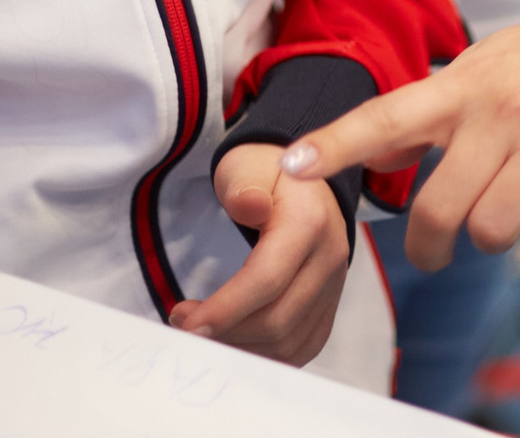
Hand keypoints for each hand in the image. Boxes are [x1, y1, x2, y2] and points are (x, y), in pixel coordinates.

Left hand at [168, 145, 348, 365]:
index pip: (267, 279)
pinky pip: (302, 347)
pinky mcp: (330, 304)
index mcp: (310, 222)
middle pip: (278, 319)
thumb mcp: (247, 165)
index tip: (185, 322)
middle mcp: (330, 258)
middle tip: (183, 323)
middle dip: (225, 332)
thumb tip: (250, 205)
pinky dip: (264, 354)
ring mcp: (335, 285)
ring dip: (240, 347)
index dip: (225, 308)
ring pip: (289, 341)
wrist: (306, 177)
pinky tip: (233, 341)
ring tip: (204, 330)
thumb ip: (243, 186)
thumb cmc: (265, 172)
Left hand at [279, 0, 519, 272]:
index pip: (389, 114)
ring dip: (502, 232)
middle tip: (435, 251)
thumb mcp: (505, 60)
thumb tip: (397, 146)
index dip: (336, 143)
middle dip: (430, 244)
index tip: (291, 167)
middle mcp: (505, 106)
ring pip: (493, 230)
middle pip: (438, 208)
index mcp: (471, 78)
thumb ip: (455, 102)